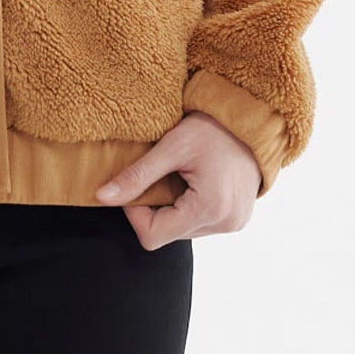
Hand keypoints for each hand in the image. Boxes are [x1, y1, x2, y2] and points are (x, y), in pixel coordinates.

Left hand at [94, 110, 260, 248]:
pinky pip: (200, 224)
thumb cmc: (214, 127)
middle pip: (167, 234)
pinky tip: (195, 181)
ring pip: (182, 230)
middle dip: (155, 207)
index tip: (138, 182)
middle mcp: (226, 224)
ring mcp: (234, 224)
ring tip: (182, 175)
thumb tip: (101, 198)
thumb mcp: (171, 146)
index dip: (136, 212)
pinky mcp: (238, 219)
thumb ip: (136, 176)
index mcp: (210, 209)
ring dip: (172, 207)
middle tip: (160, 173)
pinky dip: (189, 206)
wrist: (253, 118)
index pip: (152, 235)